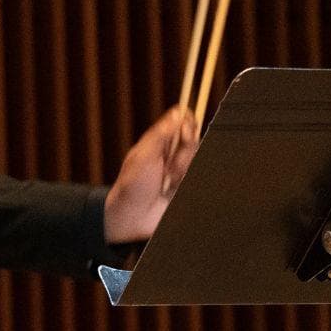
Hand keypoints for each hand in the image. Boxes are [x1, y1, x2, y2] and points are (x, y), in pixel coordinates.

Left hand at [103, 106, 198, 243]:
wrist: (134, 218)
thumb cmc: (132, 186)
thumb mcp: (144, 155)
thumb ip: (162, 133)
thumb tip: (179, 112)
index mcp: (158, 141)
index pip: (181, 120)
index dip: (187, 123)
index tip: (184, 132)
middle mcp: (170, 152)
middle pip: (193, 138)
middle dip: (185, 152)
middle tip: (171, 165)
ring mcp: (179, 169)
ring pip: (196, 157)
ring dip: (183, 169)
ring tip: (168, 182)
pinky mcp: (186, 185)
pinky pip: (198, 175)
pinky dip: (187, 180)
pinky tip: (173, 189)